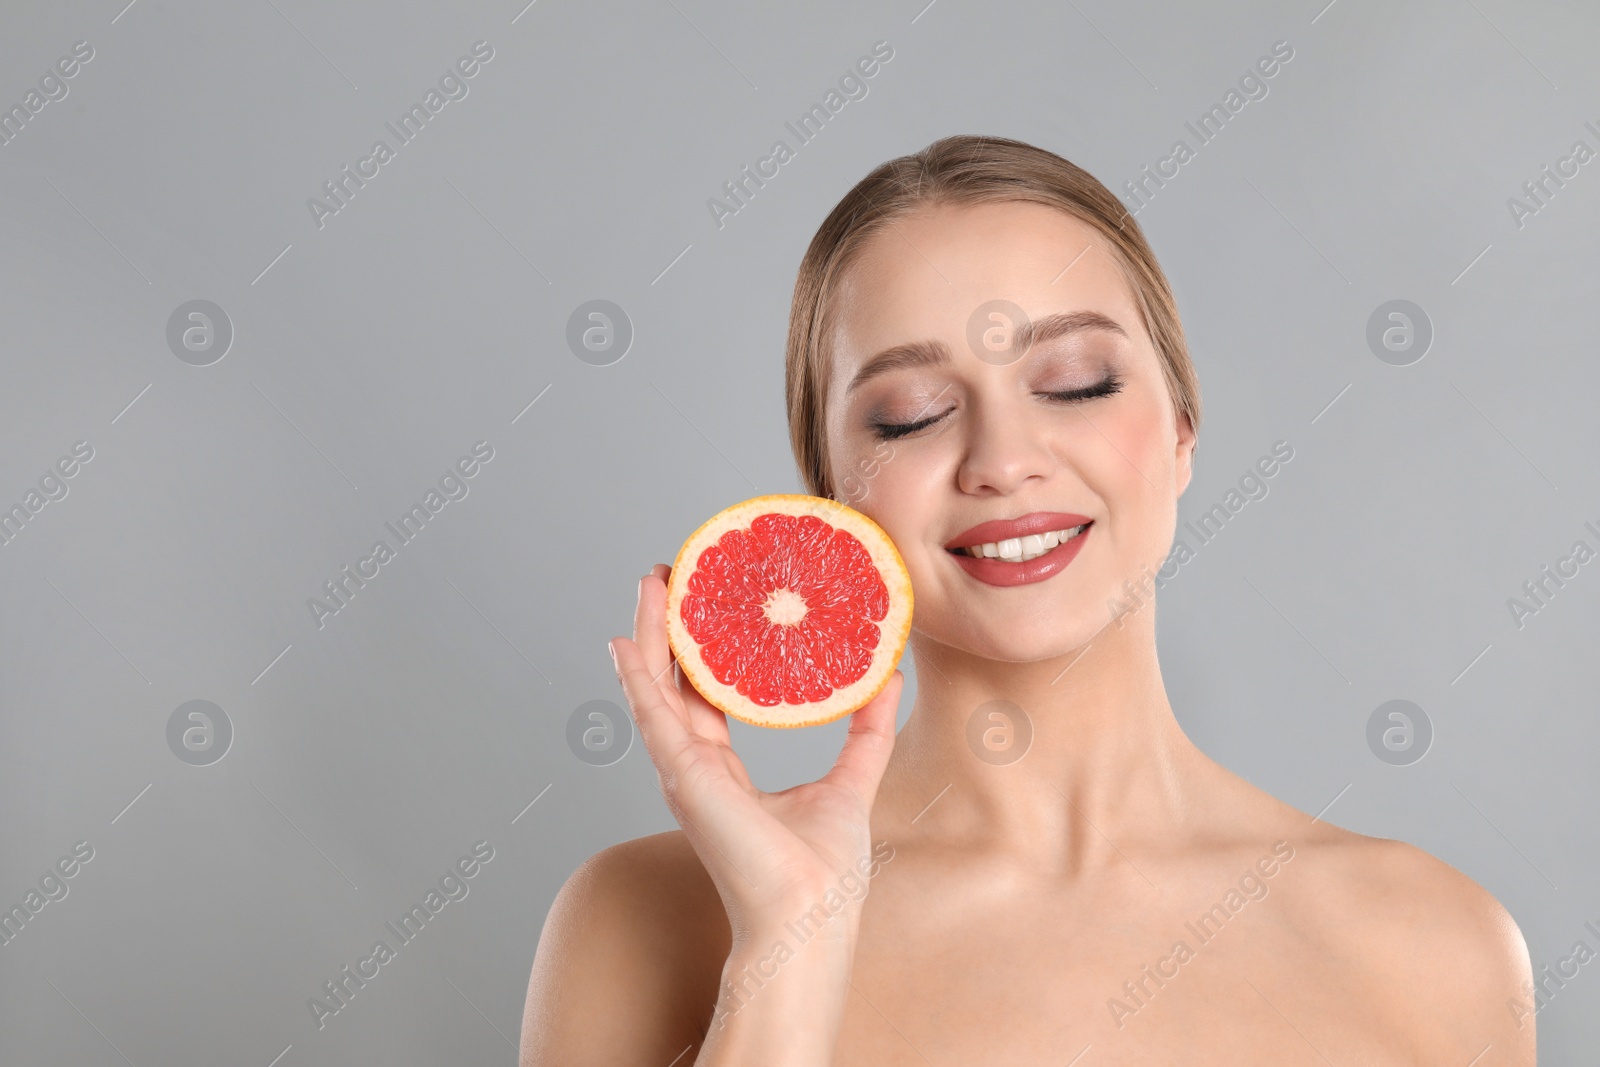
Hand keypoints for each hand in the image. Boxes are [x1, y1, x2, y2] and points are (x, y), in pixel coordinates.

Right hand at [610, 563, 902, 937]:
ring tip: (651, 583)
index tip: (711, 605)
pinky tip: (622, 639)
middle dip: (670, 629)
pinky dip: (634, 675)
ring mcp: (683, 772)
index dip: (705, 651)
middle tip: (673, 575)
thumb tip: (887, 679)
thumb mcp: (851, 784)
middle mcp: (695, 768)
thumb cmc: (822, 875)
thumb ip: (866, 733)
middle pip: (673, 682)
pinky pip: (651, 714)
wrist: (808, 918)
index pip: (707, 697)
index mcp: (724, 772)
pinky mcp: (683, 775)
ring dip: (648, 633)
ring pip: (655, 687)